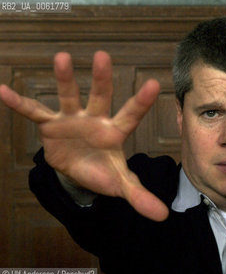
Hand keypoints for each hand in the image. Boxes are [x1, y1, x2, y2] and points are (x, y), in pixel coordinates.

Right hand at [0, 51, 168, 220]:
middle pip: (100, 97)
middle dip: (102, 79)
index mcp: (115, 132)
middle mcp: (95, 120)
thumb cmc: (104, 171)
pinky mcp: (50, 125)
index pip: (131, 115)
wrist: (78, 171)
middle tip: (103, 56)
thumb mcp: (120, 184)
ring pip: (69, 97)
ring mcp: (72, 119)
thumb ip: (139, 196)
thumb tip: (162, 216)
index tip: (155, 84)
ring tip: (62, 57)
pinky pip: (34, 112)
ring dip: (65, 79)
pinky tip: (3, 90)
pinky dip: (20, 104)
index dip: (142, 102)